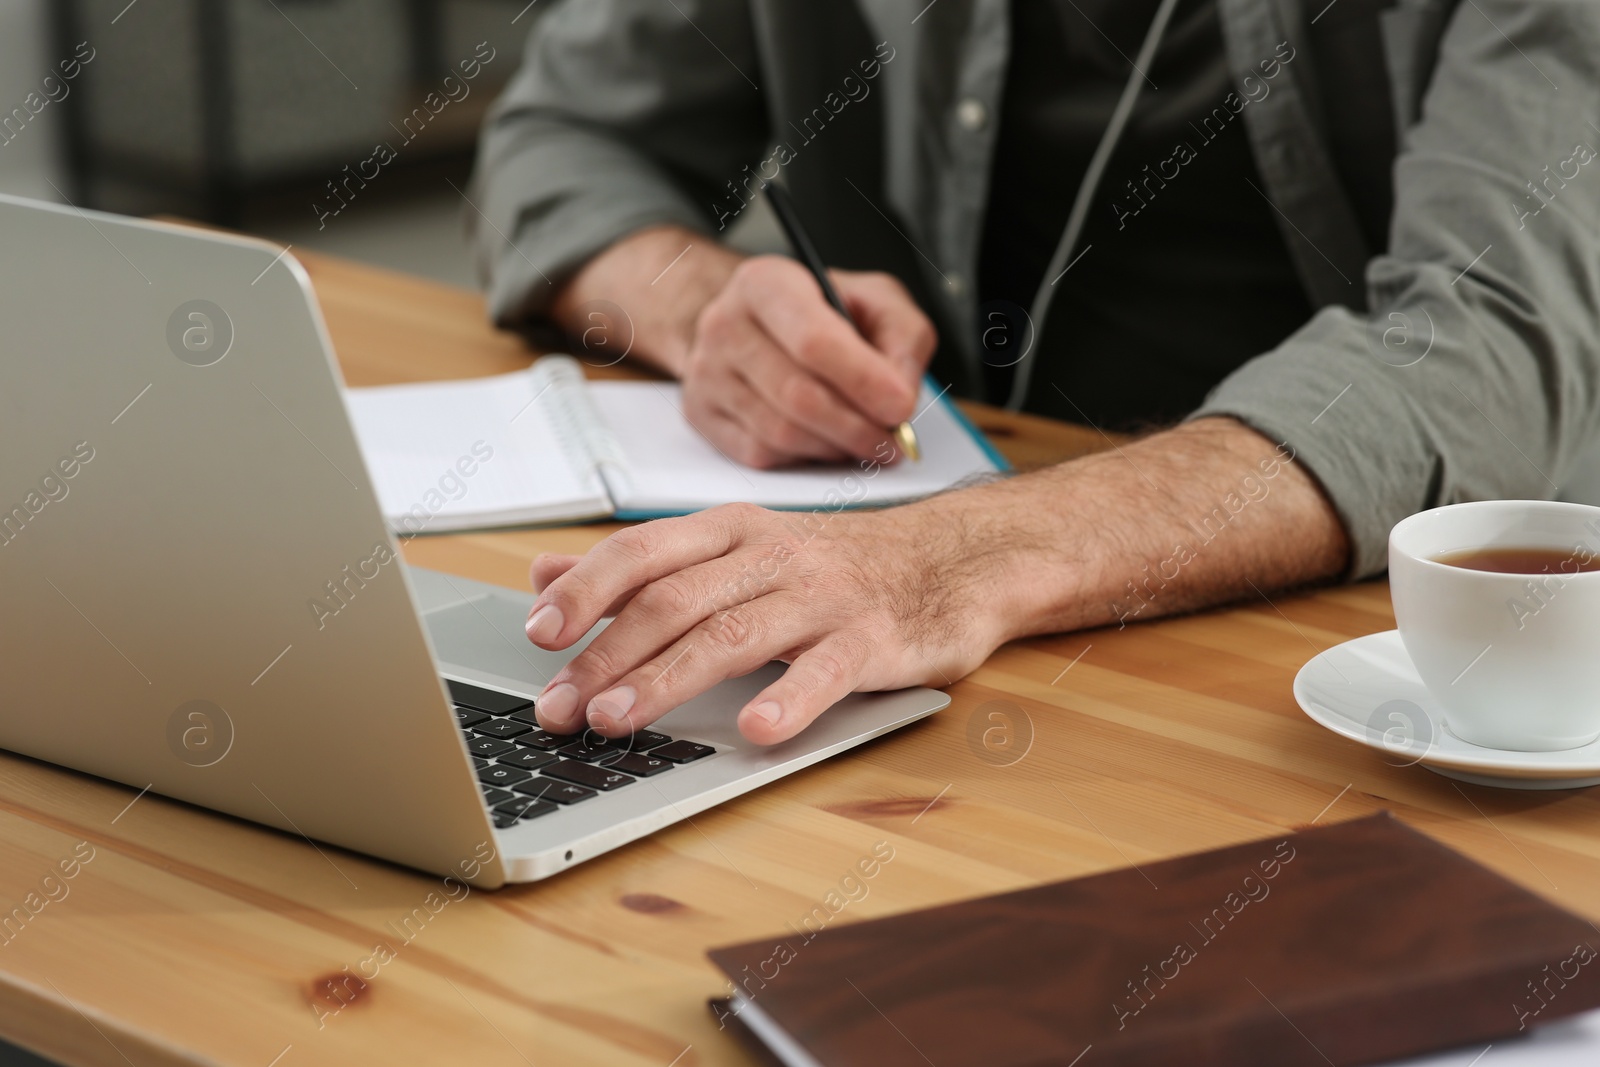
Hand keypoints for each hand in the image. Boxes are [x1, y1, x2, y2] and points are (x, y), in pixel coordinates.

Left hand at [521, 501, 1004, 743]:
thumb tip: (543, 574)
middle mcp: (770, 556)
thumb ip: (642, 567)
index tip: (537, 632)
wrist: (954, 559)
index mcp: (730, 532)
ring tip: (616, 720)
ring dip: (668, 679)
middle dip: (608, 654)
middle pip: (676, 600)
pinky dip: (790, 698)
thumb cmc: (833, 564)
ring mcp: (824, 596)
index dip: (586, 589)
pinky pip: (828, 669)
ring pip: (734, 634)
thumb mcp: (734, 550)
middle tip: (559, 707)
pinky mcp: (874, 639)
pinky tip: (756, 731)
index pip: (643, 552)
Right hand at [681, 256, 935, 467]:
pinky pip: (760, 454)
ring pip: (780, 433)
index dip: (863, 381)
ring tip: (866, 442)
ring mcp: (706, 372)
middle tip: (892, 441)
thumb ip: (903, 337)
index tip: (900, 407)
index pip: (814, 341)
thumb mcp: (874, 300)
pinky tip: (826, 442)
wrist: (754, 322)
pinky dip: (804, 458)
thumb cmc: (820, 311)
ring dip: (835, 448)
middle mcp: (725, 324)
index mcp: (767, 283)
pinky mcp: (701, 413)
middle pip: (797, 395)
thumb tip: (899, 394)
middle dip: (856, 427)